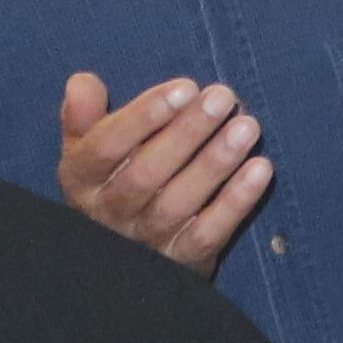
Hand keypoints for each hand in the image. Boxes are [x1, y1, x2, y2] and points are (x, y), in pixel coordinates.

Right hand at [59, 69, 269, 272]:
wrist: (128, 255)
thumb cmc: (114, 179)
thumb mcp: (88, 148)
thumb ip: (83, 115)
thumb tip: (82, 82)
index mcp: (81, 178)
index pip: (105, 147)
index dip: (142, 117)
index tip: (184, 87)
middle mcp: (108, 211)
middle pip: (145, 174)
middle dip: (186, 133)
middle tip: (222, 97)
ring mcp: (144, 240)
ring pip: (177, 203)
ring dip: (215, 164)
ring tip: (246, 126)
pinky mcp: (180, 261)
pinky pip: (207, 233)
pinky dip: (234, 203)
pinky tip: (260, 169)